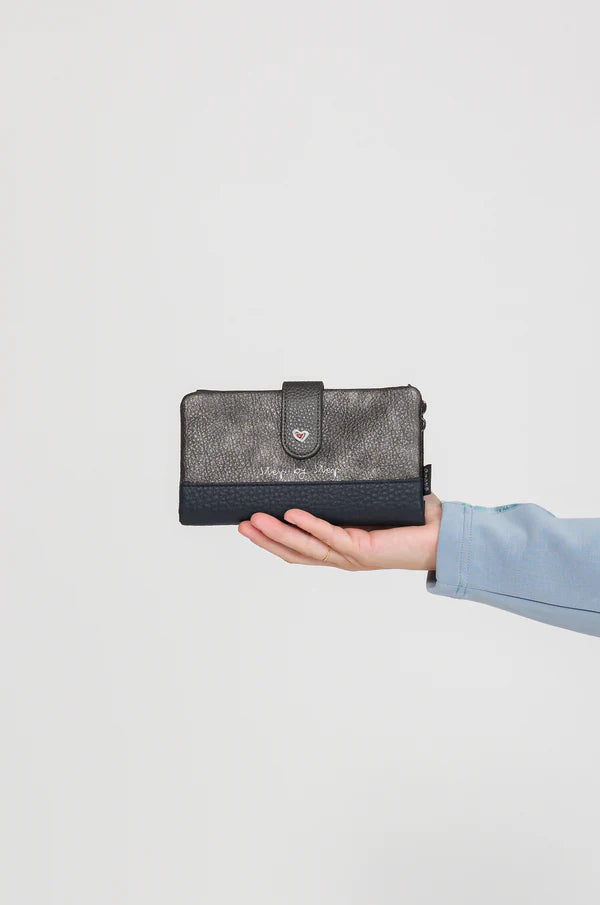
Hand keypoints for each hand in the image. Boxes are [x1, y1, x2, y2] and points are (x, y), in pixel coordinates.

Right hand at [238, 493, 441, 571]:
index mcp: (343, 548)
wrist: (443, 538)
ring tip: (254, 520)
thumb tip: (342, 463)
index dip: (273, 540)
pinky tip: (291, 514)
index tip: (251, 526)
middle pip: (294, 551)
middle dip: (265, 539)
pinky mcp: (364, 549)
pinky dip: (309, 525)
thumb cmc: (415, 522)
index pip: (300, 549)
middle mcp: (343, 556)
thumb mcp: (375, 504)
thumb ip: (355, 492)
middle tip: (240, 524)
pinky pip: (331, 536)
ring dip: (277, 534)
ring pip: (305, 547)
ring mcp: (352, 555)